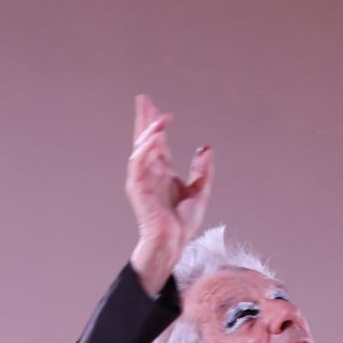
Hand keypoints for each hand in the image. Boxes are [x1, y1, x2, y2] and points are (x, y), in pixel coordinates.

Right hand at [125, 93, 214, 264]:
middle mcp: (150, 173)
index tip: (159, 109)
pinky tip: (154, 138)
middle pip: (145, 140)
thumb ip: (202, 170)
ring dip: (148, 131)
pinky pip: (138, 163)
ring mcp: (142, 180)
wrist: (173, 243)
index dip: (157, 125)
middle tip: (143, 99)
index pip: (157, 143)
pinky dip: (144, 149)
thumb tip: (205, 148)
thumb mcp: (199, 192)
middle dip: (144, 119)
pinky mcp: (137, 188)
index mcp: (163, 173)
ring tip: (158, 117)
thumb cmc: (182, 224)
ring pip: (141, 148)